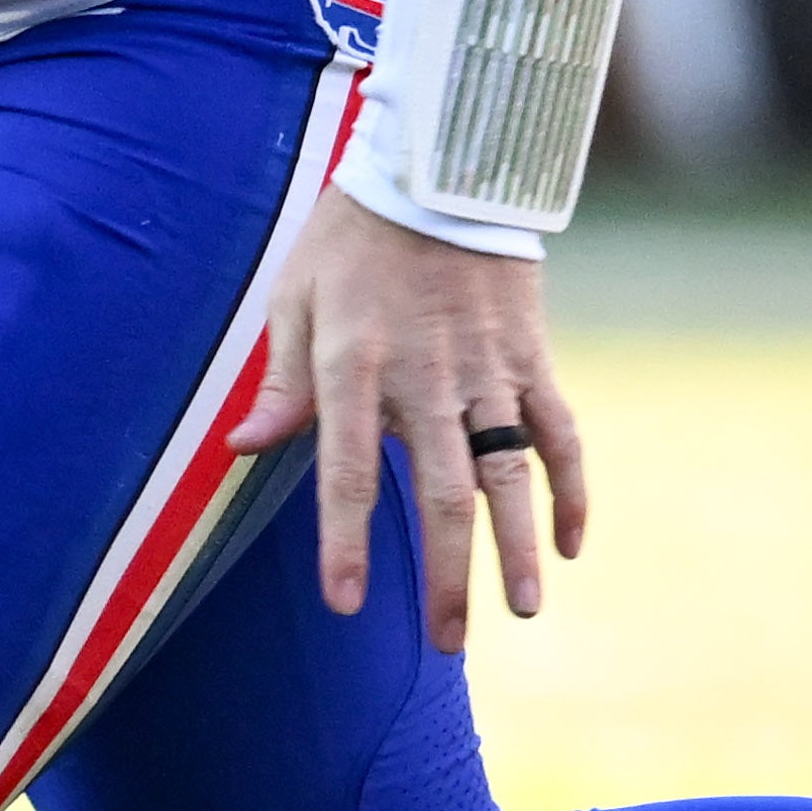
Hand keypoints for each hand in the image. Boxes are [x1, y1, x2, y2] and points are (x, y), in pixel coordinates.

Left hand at [234, 192, 586, 649]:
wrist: (440, 165)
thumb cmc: (350, 238)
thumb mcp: (292, 298)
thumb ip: (278, 383)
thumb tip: (240, 450)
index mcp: (354, 366)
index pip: (347, 474)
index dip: (345, 542)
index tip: (347, 604)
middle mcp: (424, 378)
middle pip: (440, 495)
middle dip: (446, 576)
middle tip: (450, 644)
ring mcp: (486, 370)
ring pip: (509, 475)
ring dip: (517, 548)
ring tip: (522, 611)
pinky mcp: (529, 356)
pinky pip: (558, 432)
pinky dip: (571, 488)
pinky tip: (570, 544)